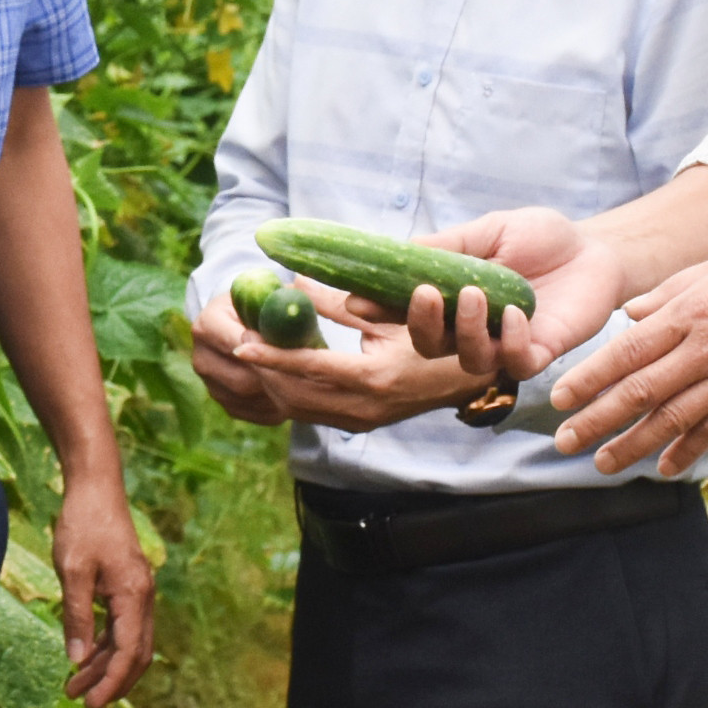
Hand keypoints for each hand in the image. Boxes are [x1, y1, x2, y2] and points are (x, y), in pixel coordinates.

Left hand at [53, 470, 156, 707]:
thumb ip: (77, 616)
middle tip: (82, 702)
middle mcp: (144, 597)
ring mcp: (138, 592)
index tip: (91, 704)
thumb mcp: (72, 571)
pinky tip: (83, 655)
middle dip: (111, 681)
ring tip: (73, 684)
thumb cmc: (82, 525)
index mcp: (134, 596)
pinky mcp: (128, 586)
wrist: (96, 487)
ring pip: (129, 642)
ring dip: (104, 666)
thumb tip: (77, 659)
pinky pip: (122, 626)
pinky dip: (105, 645)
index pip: (129, 652)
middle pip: (136, 653)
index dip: (112, 682)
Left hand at [197, 288, 474, 431]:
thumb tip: (294, 281)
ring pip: (298, 410)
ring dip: (271, 384)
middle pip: (293, 396)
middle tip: (240, 344)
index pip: (309, 369)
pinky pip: (312, 413)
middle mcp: (363, 408)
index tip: (241, 345)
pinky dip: (289, 393)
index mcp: (373, 379)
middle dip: (263, 372)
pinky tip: (278, 371)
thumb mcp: (390, 316)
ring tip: (254, 355)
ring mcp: (361, 421)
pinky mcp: (359, 426)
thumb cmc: (435, 337)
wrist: (466, 380)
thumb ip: (340, 303)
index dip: (272, 357)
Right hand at [343, 208, 624, 378]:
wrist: (596, 249)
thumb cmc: (539, 238)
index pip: (406, 310)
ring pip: (468, 360)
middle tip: (427, 294)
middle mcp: (470, 328)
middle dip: (420, 323)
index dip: (379, 309)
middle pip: (429, 345)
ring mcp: (503, 345)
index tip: (358, 299)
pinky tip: (516, 315)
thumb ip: (447, 247)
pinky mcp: (539, 354)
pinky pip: (514, 364)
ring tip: (477, 295)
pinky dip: (510, 343)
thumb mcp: (488, 232)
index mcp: (451, 298)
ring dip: (465, 331)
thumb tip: (397, 251)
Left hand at [550, 243, 707, 474]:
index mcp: (693, 311)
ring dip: (632, 446)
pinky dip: (685, 451)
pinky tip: (664, 467)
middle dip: (596, 421)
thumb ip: (672, 290)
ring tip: (602, 464)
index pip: (627, 352)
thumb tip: (631, 312)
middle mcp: (707, 348)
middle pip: (639, 392)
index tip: (559, 399)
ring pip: (671, 420)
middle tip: (565, 443)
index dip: (589, 379)